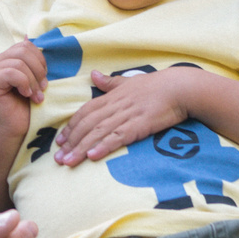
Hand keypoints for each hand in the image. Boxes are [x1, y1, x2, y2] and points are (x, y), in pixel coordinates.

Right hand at [0, 39, 47, 148]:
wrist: (14, 129)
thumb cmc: (25, 106)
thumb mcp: (33, 79)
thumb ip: (32, 60)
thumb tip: (29, 35)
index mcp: (5, 58)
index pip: (26, 45)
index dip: (40, 60)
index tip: (44, 79)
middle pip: (23, 50)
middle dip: (38, 69)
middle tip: (43, 88)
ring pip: (19, 63)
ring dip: (33, 81)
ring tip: (37, 96)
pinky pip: (12, 73)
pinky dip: (24, 84)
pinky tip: (26, 95)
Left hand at [55, 70, 190, 164]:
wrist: (181, 87)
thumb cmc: (157, 85)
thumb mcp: (129, 81)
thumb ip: (110, 82)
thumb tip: (94, 75)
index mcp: (111, 96)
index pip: (85, 112)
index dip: (71, 127)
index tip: (59, 141)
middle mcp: (115, 106)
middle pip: (87, 125)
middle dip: (71, 142)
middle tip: (57, 158)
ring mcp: (127, 115)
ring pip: (98, 132)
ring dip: (81, 148)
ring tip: (68, 162)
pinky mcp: (140, 125)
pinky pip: (118, 137)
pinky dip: (104, 146)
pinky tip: (92, 156)